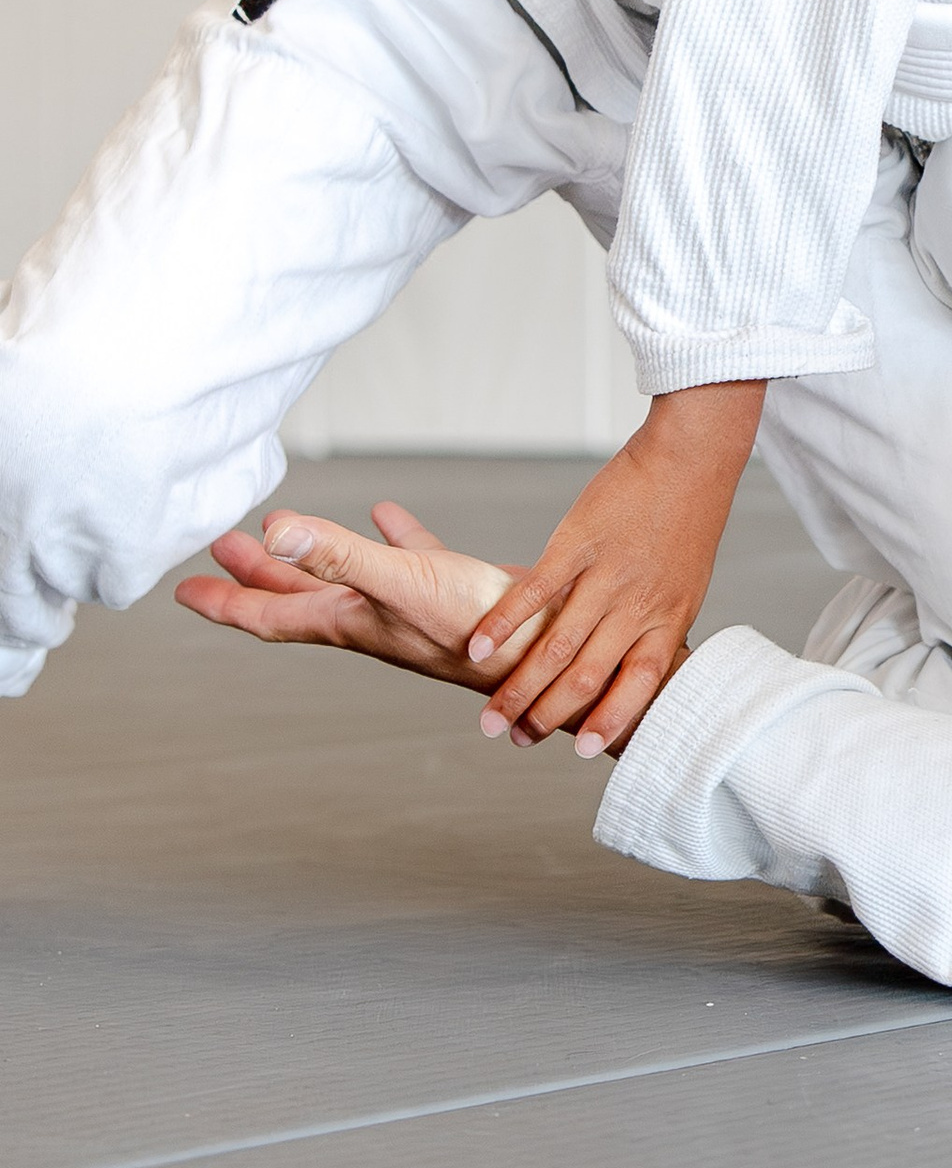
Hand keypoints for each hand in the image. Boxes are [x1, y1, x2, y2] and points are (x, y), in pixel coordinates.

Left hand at [176, 499, 538, 694]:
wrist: (550, 652)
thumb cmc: (477, 628)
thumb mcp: (400, 582)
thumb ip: (338, 556)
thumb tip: (272, 530)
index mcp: (349, 621)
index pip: (268, 614)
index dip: (224, 601)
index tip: (183, 590)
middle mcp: (371, 619)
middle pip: (295, 598)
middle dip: (253, 577)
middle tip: (218, 551)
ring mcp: (408, 608)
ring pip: (343, 580)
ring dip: (309, 559)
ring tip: (287, 532)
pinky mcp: (449, 592)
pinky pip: (408, 558)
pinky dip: (390, 536)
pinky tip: (389, 515)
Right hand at [442, 380, 763, 753]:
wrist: (692, 456)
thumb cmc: (688, 520)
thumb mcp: (684, 583)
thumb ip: (655, 624)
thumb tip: (634, 663)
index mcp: (669, 619)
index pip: (639, 684)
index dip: (611, 720)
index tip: (581, 752)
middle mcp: (638, 604)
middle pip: (587, 675)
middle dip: (546, 717)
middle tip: (513, 740)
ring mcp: (607, 574)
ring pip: (557, 644)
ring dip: (517, 686)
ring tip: (490, 717)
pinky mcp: (579, 542)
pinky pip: (535, 592)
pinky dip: (503, 624)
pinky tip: (477, 650)